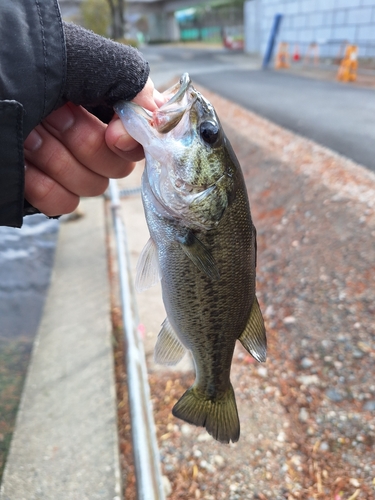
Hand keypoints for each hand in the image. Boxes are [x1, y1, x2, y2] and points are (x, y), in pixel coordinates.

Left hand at [23, 78, 164, 216]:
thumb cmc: (10, 66)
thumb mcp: (73, 59)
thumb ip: (125, 78)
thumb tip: (158, 111)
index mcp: (93, 95)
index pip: (141, 129)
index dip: (132, 137)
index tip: (114, 135)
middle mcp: (81, 129)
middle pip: (119, 165)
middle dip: (87, 144)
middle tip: (52, 115)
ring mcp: (61, 163)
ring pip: (93, 186)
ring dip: (58, 160)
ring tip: (28, 134)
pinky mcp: (40, 190)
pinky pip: (64, 204)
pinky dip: (45, 188)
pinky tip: (23, 163)